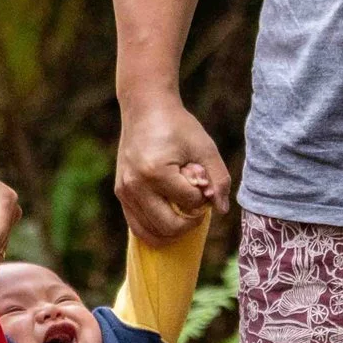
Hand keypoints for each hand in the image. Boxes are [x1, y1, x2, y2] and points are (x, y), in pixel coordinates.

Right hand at [114, 93, 231, 247]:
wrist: (145, 108)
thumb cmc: (177, 126)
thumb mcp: (205, 147)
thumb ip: (219, 179)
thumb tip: (221, 210)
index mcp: (156, 172)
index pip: (189, 203)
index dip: (204, 196)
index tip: (204, 182)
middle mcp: (135, 185)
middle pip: (169, 226)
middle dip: (190, 221)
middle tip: (197, 205)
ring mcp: (125, 191)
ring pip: (151, 233)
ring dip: (174, 230)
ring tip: (184, 211)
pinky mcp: (121, 193)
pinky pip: (137, 226)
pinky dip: (156, 229)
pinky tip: (170, 216)